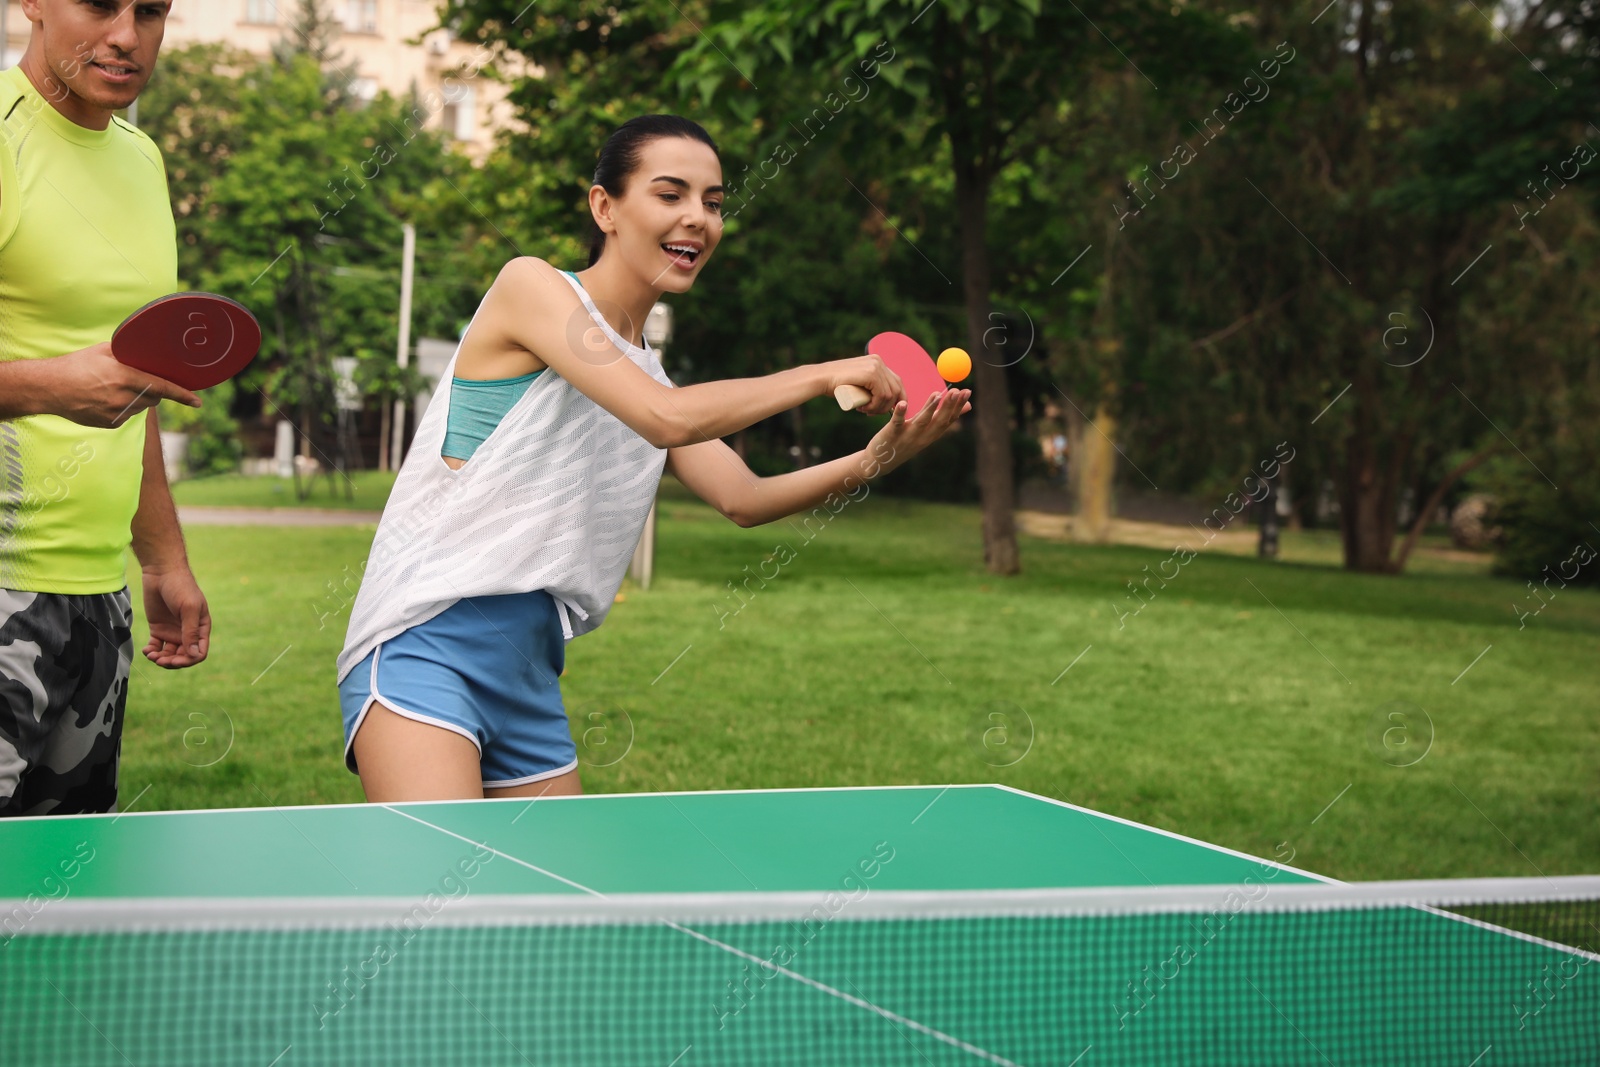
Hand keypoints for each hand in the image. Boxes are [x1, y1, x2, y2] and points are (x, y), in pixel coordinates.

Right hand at [39, 343, 200, 427]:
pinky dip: (125, 408)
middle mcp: (123, 398)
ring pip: (142, 408)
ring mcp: (117, 413)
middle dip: (153, 391)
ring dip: (138, 399)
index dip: (182, 395)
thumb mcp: (103, 351)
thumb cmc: (77, 365)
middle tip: (136, 381)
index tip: (197, 401)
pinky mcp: (110, 424)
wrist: (49, 388)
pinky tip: (106, 399)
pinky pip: (128, 416)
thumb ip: (129, 353)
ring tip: (114, 388)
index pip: (162, 387)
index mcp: (124, 377)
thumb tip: (149, 353)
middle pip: (154, 398)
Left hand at [141, 566, 210, 668]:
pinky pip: (156, 646)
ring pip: (169, 654)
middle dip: (173, 661)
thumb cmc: (180, 587)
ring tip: (151, 655)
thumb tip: (193, 655)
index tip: (176, 659)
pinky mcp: (158, 628)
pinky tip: (147, 650)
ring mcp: (172, 631)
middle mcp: (188, 632)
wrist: (162, 572)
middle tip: (160, 660)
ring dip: (161, 659)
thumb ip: (190, 631)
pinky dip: (152, 651)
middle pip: (183, 655)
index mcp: (201, 628)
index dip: (189, 659)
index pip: (199, 651)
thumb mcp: (188, 608)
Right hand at [825, 355, 904, 414]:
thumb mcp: (858, 381)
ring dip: (879, 408)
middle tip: (871, 413)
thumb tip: (885, 398)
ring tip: (865, 410)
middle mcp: (879, 362)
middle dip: (888, 406)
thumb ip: (869, 384)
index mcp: (878, 362)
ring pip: (889, 394)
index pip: (897, 382)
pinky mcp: (871, 374)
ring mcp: (876, 366)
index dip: (896, 399)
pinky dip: (876, 406)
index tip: (885, 410)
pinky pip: (882, 395)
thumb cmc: (837, 384)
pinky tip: (864, 408)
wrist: (822, 378)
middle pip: (896, 388)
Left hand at [862, 387, 972, 477]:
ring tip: (937, 394)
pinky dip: (900, 413)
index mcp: (931, 435)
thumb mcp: (927, 431)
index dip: (959, 407)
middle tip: (956, 391)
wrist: (881, 461)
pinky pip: (897, 423)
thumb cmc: (905, 441)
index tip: (967, 391)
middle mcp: (922, 438)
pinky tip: (903, 403)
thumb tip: (969, 406)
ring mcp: (907, 437)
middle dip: (948, 406)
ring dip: (930, 409)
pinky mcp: (891, 435)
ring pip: (921, 422)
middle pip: (938, 421)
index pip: (949, 420)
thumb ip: (943, 417)